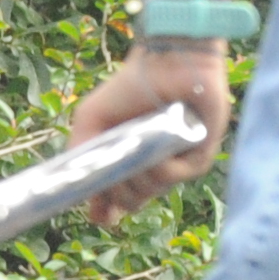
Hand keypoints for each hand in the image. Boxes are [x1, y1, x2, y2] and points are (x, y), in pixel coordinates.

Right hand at [69, 45, 229, 228]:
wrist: (166, 64)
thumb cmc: (128, 89)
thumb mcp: (91, 122)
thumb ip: (80, 157)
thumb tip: (84, 204)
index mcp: (129, 160)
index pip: (117, 197)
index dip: (106, 210)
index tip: (96, 215)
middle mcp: (152, 166)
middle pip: (130, 202)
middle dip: (117, 190)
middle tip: (115, 168)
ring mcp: (175, 164)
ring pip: (149, 193)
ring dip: (136, 175)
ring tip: (137, 148)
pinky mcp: (198, 159)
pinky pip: (170, 178)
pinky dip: (158, 167)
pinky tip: (157, 148)